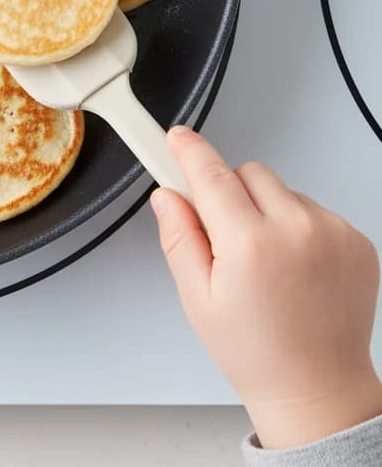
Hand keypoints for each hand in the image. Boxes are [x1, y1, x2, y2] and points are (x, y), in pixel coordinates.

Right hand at [152, 126, 381, 449]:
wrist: (318, 388)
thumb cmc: (257, 352)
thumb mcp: (197, 298)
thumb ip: (179, 237)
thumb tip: (167, 196)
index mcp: (250, 245)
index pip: (212, 175)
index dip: (189, 151)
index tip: (176, 137)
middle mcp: (296, 231)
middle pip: (248, 173)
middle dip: (229, 191)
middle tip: (224, 233)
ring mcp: (333, 234)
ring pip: (281, 189)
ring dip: (265, 208)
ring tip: (265, 259)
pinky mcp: (356, 240)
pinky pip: (312, 208)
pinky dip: (297, 224)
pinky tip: (293, 265)